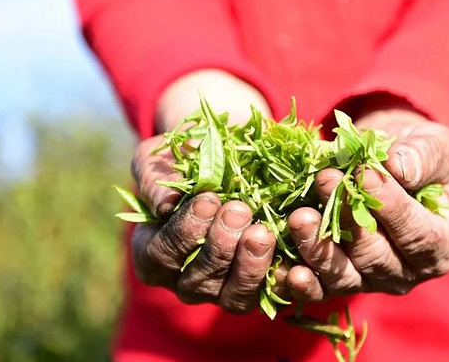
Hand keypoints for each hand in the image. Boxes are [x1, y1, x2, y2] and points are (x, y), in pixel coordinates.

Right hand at [128, 69, 278, 312]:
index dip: (183, 232)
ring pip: (235, 296)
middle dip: (220, 246)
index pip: (161, 255)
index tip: (208, 199)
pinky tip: (293, 256)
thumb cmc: (183, 156)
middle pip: (199, 281)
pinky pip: (272, 294)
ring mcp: (225, 289)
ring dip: (250, 265)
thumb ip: (156, 178)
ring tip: (263, 231)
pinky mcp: (262, 287)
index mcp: (154, 254)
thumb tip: (165, 204)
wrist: (229, 151)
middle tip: (239, 210)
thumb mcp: (161, 157)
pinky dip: (284, 277)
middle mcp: (187, 280)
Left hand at [285, 108, 448, 299]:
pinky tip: (285, 268)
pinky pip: (316, 290)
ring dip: (318, 249)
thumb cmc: (413, 154)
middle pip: (376, 258)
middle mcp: (404, 273)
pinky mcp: (332, 284)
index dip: (392, 207)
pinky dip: (300, 282)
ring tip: (298, 217)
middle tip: (325, 181)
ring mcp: (367, 282)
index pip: (417, 235)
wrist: (380, 161)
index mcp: (438, 245)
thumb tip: (399, 168)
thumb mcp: (432, 145)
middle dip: (348, 219)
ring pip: (342, 277)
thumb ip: (425, 157)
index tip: (365, 174)